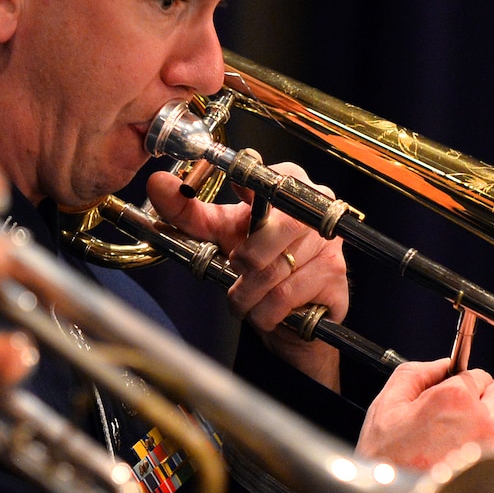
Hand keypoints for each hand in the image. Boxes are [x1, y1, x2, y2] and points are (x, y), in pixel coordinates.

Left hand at [147, 161, 347, 388]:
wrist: (289, 314)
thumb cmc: (258, 264)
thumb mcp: (220, 235)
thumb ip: (188, 212)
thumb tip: (157, 183)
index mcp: (289, 184)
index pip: (267, 178)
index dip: (249, 193)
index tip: (239, 199)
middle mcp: (316, 207)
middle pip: (272, 231)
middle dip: (244, 262)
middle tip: (237, 271)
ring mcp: (330, 243)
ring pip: (274, 271)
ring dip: (249, 295)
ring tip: (247, 298)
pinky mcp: (336, 278)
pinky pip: (288, 296)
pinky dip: (266, 312)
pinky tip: (268, 311)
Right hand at [357, 358, 493, 492]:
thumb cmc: (381, 460)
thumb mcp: (384, 404)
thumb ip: (415, 373)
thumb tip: (444, 364)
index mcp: (456, 398)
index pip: (478, 376)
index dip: (466, 384)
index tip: (458, 395)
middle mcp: (484, 423)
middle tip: (481, 408)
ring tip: (471, 454)